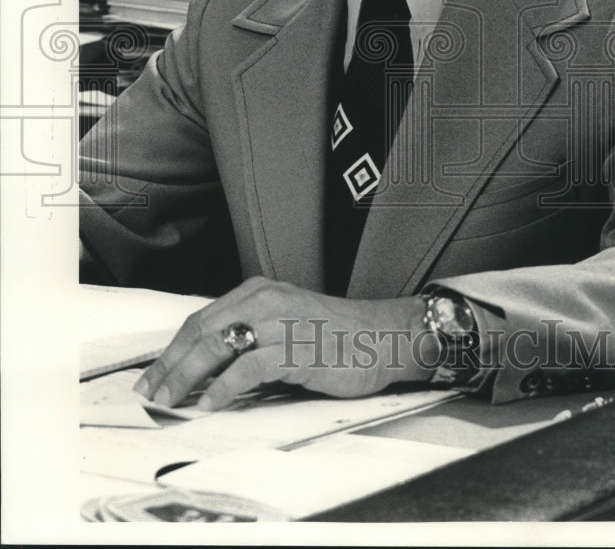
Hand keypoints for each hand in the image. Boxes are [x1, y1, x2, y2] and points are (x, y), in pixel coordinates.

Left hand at [133, 277, 438, 410]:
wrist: (383, 336)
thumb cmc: (336, 334)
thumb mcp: (286, 322)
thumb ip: (251, 334)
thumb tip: (207, 368)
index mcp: (260, 291)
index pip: (203, 318)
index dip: (173, 347)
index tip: (153, 373)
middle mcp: (267, 300)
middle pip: (203, 330)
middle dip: (170, 364)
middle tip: (151, 390)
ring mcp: (281, 322)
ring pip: (218, 346)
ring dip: (187, 377)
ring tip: (171, 400)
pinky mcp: (297, 349)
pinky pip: (249, 368)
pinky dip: (223, 388)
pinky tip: (210, 404)